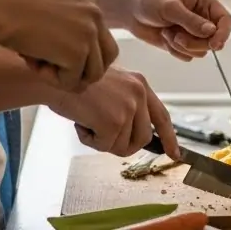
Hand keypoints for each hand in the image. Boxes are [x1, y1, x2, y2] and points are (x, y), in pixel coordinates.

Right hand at [0, 0, 118, 93]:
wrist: (1, 10)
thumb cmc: (16, 13)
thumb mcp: (52, 17)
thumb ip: (70, 34)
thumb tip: (82, 72)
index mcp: (90, 6)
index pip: (104, 43)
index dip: (85, 58)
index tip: (59, 59)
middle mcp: (95, 17)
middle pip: (106, 61)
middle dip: (83, 73)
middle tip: (56, 70)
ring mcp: (89, 35)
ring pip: (91, 76)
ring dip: (65, 77)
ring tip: (39, 64)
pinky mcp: (78, 54)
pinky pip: (71, 82)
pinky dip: (51, 80)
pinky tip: (33, 63)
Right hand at [49, 66, 179, 159]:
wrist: (55, 77)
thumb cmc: (75, 82)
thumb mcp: (111, 86)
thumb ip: (127, 104)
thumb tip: (137, 136)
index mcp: (140, 83)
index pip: (161, 116)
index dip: (169, 137)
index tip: (175, 154)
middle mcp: (139, 93)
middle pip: (142, 139)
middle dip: (121, 143)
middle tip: (99, 133)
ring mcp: (128, 107)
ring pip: (122, 146)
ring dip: (101, 140)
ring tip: (87, 119)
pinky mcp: (114, 121)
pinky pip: (105, 147)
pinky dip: (89, 140)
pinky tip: (80, 122)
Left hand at [126, 0, 230, 60]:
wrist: (131, 10)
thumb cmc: (150, 0)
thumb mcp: (170, 8)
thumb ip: (190, 20)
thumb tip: (211, 31)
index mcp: (206, 3)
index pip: (225, 21)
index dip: (223, 34)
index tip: (214, 45)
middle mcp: (204, 18)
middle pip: (214, 40)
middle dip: (195, 43)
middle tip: (177, 37)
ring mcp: (194, 32)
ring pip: (201, 51)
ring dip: (182, 46)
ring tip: (167, 32)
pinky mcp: (184, 43)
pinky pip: (188, 56)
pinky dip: (174, 50)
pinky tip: (164, 37)